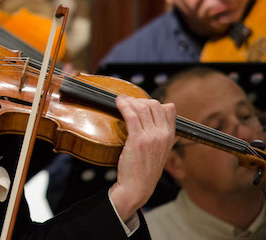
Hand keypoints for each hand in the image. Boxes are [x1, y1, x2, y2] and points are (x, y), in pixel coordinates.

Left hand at [109, 95, 175, 220]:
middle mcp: (164, 135)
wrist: (137, 188)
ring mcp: (152, 137)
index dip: (152, 102)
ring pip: (142, 108)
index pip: (168, 108)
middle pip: (154, 104)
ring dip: (129, 100)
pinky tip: (118, 103)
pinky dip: (123, 105)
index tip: (140, 103)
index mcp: (170, 136)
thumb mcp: (159, 150)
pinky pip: (131, 115)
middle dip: (140, 100)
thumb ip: (160, 133)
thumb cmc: (144, 169)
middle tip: (128, 101)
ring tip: (120, 100)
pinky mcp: (138, 140)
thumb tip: (161, 111)